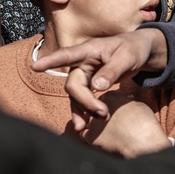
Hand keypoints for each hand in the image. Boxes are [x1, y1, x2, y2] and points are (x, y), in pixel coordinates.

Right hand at [31, 28, 167, 131]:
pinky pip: (81, 99)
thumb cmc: (132, 48)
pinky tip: (85, 124)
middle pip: (73, 84)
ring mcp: (84, 74)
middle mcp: (82, 62)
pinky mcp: (88, 84)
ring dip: (84, 109)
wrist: (139, 51)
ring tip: (99, 121)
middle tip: (103, 114)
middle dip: (84, 101)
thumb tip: (97, 87)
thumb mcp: (127, 58)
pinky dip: (84, 111)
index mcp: (88, 50)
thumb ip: (112, 71)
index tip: (35, 66)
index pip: (66, 55)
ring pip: (76, 95)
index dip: (51, 61)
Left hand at [81, 91, 170, 157]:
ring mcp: (92, 121)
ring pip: (86, 121)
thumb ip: (127, 101)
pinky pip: (83, 134)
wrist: (142, 141)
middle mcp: (98, 105)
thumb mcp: (139, 105)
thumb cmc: (144, 124)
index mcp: (111, 95)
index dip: (110, 106)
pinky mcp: (90, 136)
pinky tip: (100, 139)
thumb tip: (126, 101)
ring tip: (105, 132)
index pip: (105, 99)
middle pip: (93, 108)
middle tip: (111, 123)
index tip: (116, 112)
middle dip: (99, 114)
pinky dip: (89, 137)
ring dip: (93, 125)